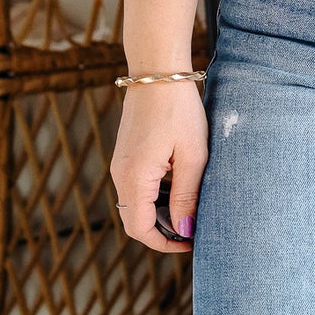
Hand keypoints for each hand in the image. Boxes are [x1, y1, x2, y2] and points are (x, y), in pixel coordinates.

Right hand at [109, 80, 207, 252]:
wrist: (157, 71)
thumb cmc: (179, 109)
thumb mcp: (193, 156)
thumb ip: (187, 196)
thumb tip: (184, 231)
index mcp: (135, 178)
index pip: (140, 229)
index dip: (165, 244)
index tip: (191, 242)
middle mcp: (120, 174)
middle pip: (135, 221)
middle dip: (163, 233)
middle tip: (194, 229)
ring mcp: (120, 164)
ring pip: (136, 206)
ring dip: (161, 215)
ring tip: (192, 210)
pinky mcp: (126, 155)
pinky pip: (137, 188)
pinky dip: (156, 198)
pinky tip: (181, 189)